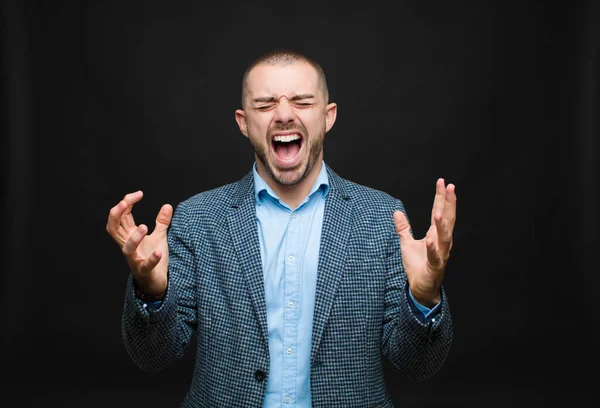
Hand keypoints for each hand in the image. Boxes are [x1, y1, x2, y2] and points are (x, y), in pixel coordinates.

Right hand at [106, 191, 172, 296]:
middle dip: (115, 214)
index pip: (121, 216)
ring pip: (126, 247)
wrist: (156, 281)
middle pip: (113, 228)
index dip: (126, 202)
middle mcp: (128, 245)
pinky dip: (152, 258)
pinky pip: (144, 265)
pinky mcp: (143, 270)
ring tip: (145, 227)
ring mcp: (134, 258)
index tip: (139, 194)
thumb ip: (161, 222)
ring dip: (134, 237)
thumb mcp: (159, 237)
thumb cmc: (153, 258)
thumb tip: (168, 205)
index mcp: (129, 235)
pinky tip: (159, 252)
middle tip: (125, 202)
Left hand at [393, 179, 456, 306]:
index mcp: (435, 235)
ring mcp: (440, 254)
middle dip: (448, 204)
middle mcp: (441, 242)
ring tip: (439, 212)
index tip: (442, 182)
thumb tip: (396, 212)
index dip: (440, 198)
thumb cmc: (417, 265)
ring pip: (444, 237)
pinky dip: (432, 249)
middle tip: (449, 187)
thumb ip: (403, 228)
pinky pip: (434, 257)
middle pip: (447, 220)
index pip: (439, 212)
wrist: (421, 288)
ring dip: (441, 225)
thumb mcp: (406, 243)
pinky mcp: (434, 267)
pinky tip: (430, 240)